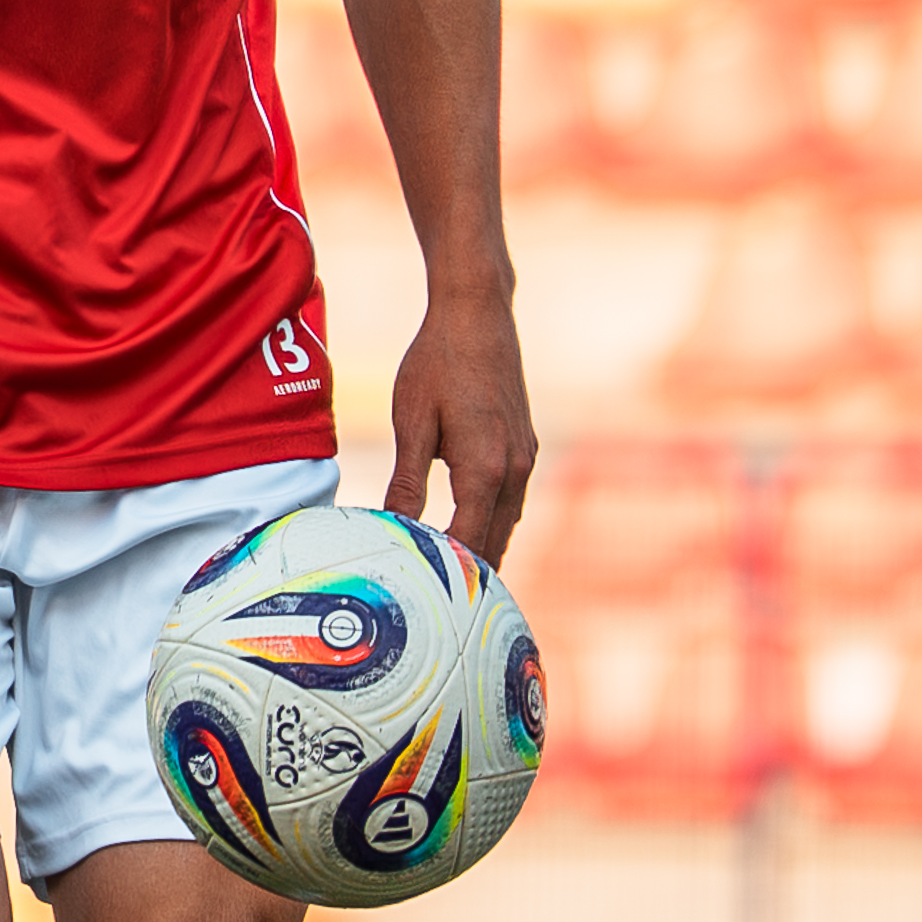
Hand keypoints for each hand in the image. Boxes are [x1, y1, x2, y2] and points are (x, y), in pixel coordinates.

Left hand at [384, 277, 535, 570]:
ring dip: (482, 552)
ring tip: (450, 582)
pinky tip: (467, 533)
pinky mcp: (524, 446)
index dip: (447, 577)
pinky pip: (511, 502)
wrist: (477, 314)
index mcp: (486, 470)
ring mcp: (525, 458)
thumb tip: (396, 529)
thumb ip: (407, 483)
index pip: (469, 545)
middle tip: (436, 607)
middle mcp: (515, 470)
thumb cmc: (438, 362)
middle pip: (494, 544)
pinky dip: (491, 524)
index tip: (423, 599)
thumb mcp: (412, 423)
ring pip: (506, 525)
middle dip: (468, 577)